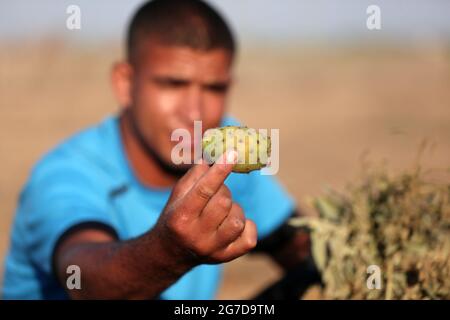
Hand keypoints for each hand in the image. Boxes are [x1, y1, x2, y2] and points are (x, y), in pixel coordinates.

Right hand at [153, 150, 257, 266]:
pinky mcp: (226, 257)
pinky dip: (247, 226)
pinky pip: (249, 238)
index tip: (233, 153)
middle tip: (216, 193)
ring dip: (235, 209)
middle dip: (223, 191)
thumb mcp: (178, 195)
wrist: (170, 253)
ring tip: (223, 211)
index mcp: (180, 217)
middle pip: (223, 202)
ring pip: (238, 220)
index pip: (204, 190)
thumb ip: (196, 175)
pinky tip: (234, 224)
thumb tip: (216, 154)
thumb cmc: (176, 216)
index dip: (220, 170)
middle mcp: (196, 236)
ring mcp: (212, 250)